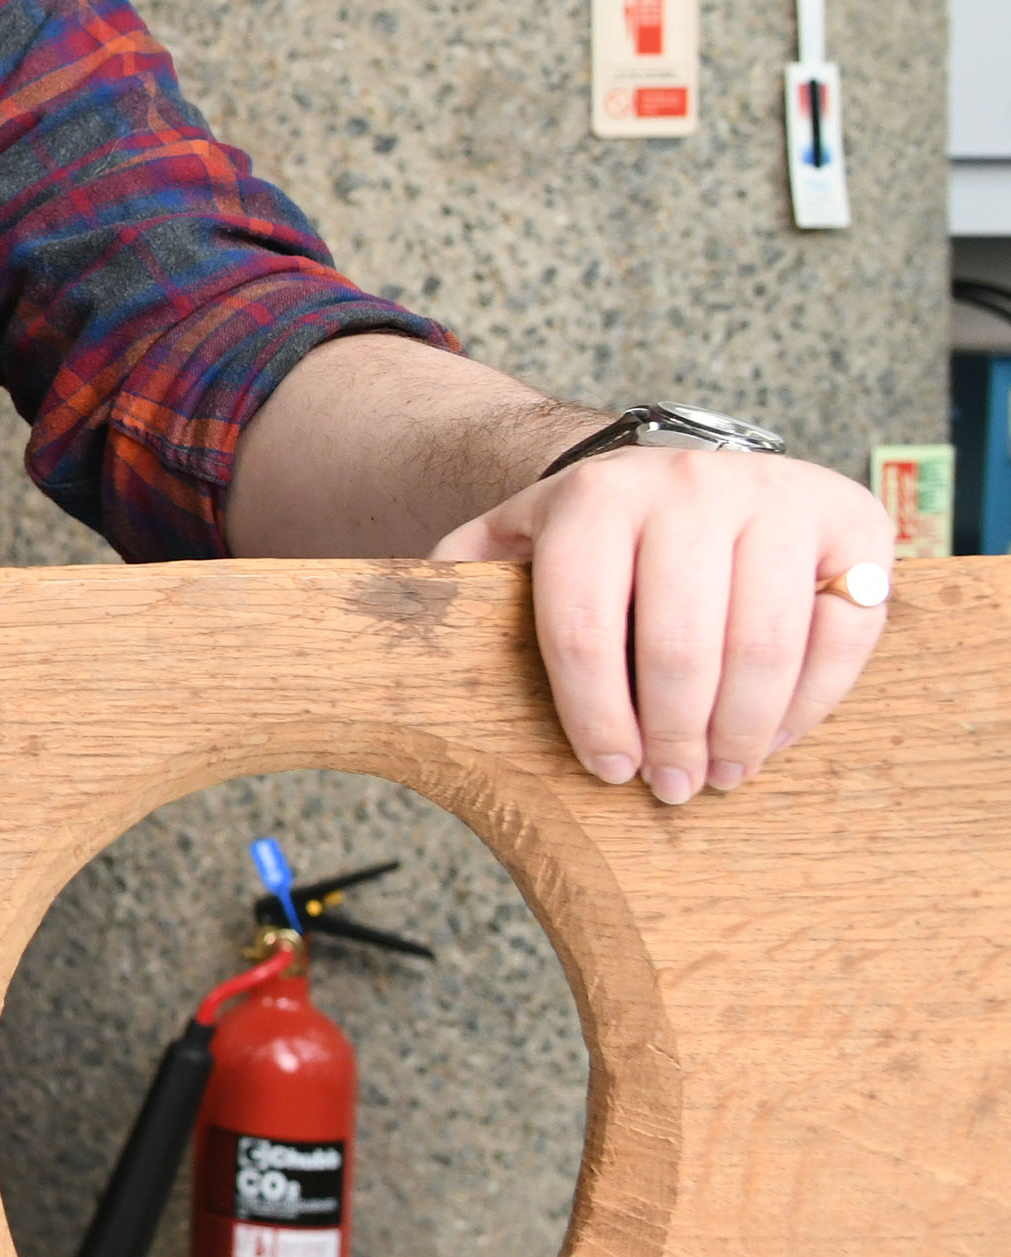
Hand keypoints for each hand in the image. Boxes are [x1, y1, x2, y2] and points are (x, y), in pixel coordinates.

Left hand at [431, 447, 894, 802]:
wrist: (686, 468)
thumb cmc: (594, 535)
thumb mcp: (515, 540)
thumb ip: (462, 581)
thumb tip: (400, 634)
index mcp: (594, 497)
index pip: (584, 629)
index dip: (593, 715)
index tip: (604, 769)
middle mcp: (691, 486)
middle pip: (680, 647)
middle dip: (672, 736)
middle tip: (670, 787)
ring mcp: (780, 498)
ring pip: (765, 645)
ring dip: (743, 731)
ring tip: (722, 773)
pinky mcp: (855, 522)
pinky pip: (843, 634)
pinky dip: (811, 701)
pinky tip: (775, 735)